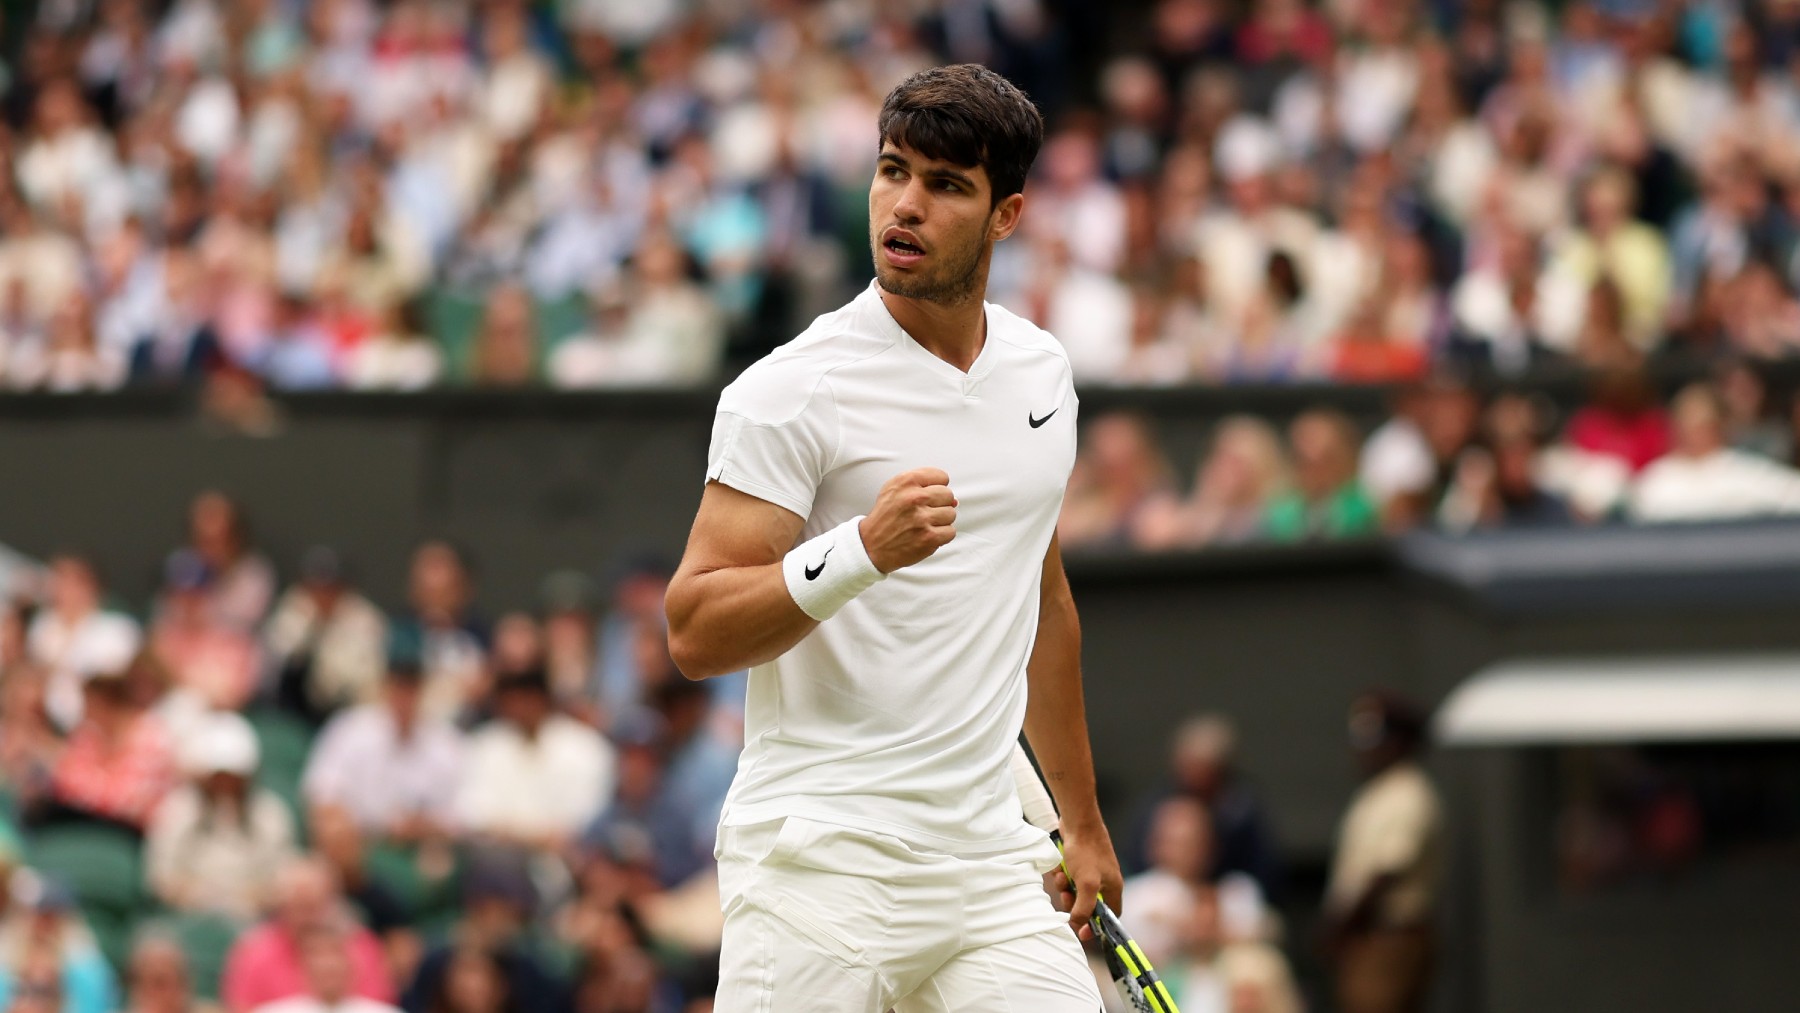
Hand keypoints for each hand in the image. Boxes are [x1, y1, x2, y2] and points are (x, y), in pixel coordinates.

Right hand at [858, 468, 956, 572]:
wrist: (871, 545)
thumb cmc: (885, 517)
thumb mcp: (894, 490)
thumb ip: (922, 486)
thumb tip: (954, 499)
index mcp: (906, 482)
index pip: (941, 477)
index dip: (936, 487)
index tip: (928, 496)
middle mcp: (915, 498)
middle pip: (948, 495)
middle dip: (939, 504)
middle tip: (924, 512)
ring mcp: (923, 518)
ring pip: (951, 513)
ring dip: (941, 520)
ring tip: (924, 524)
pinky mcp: (929, 538)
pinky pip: (950, 532)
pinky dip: (942, 535)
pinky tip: (928, 535)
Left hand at [1046, 824, 1123, 941]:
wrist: (1077, 820)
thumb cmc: (1085, 851)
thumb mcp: (1086, 884)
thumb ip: (1083, 908)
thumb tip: (1078, 926)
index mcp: (1113, 887)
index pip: (1110, 916)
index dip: (1097, 926)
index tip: (1082, 932)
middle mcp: (1105, 880)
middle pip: (1090, 904)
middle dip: (1075, 903)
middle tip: (1066, 897)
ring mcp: (1093, 870)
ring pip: (1076, 890)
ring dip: (1066, 887)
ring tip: (1062, 877)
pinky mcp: (1080, 861)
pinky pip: (1069, 876)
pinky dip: (1063, 875)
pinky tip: (1059, 867)